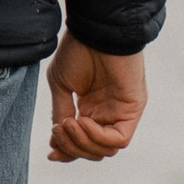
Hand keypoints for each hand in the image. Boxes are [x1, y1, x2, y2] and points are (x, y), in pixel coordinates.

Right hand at [46, 37, 146, 161]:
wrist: (94, 31)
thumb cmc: (78, 51)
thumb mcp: (61, 86)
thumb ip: (61, 114)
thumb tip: (57, 142)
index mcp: (91, 108)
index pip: (83, 143)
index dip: (67, 152)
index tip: (50, 153)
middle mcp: (107, 114)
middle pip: (93, 151)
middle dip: (71, 147)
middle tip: (58, 130)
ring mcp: (121, 113)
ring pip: (105, 150)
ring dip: (81, 143)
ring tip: (67, 123)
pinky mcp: (133, 110)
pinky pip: (118, 139)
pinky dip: (97, 137)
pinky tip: (82, 120)